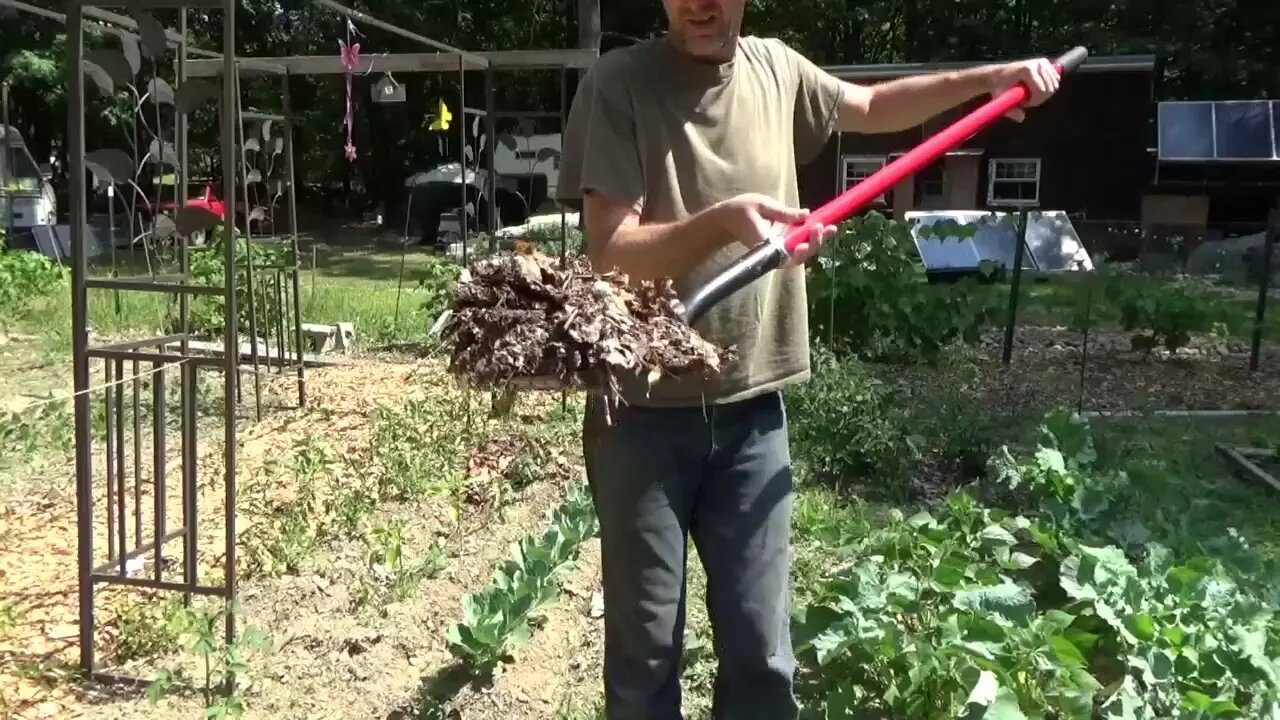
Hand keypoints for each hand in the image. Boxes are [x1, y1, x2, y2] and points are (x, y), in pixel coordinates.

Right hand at [709, 193, 835, 266]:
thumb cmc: (740, 210)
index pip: (785, 253)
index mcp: (763, 243)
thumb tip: (806, 215)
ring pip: (799, 253)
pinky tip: (822, 228)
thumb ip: (784, 212)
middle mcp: (771, 252)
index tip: (808, 237)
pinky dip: (810, 238)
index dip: (800, 249)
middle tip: (825, 227)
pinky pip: (797, 247)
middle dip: (814, 243)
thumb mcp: (762, 205)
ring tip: (831, 228)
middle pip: (797, 256)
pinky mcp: (779, 247)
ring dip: (816, 242)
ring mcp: (775, 251)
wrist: (726, 220)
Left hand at [985, 58, 1059, 121]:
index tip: (1024, 104)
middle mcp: (1037, 63)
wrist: (997, 74)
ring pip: (1054, 85)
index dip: (1034, 101)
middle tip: (1027, 100)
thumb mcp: (1002, 99)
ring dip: (1044, 94)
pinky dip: (1048, 87)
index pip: (1041, 90)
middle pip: (1050, 88)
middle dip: (1040, 98)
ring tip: (1030, 94)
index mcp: (1027, 70)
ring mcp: (1042, 62)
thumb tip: (1021, 118)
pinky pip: (1055, 79)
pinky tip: (1037, 88)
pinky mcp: (1045, 62)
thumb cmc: (999, 87)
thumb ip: (1011, 111)